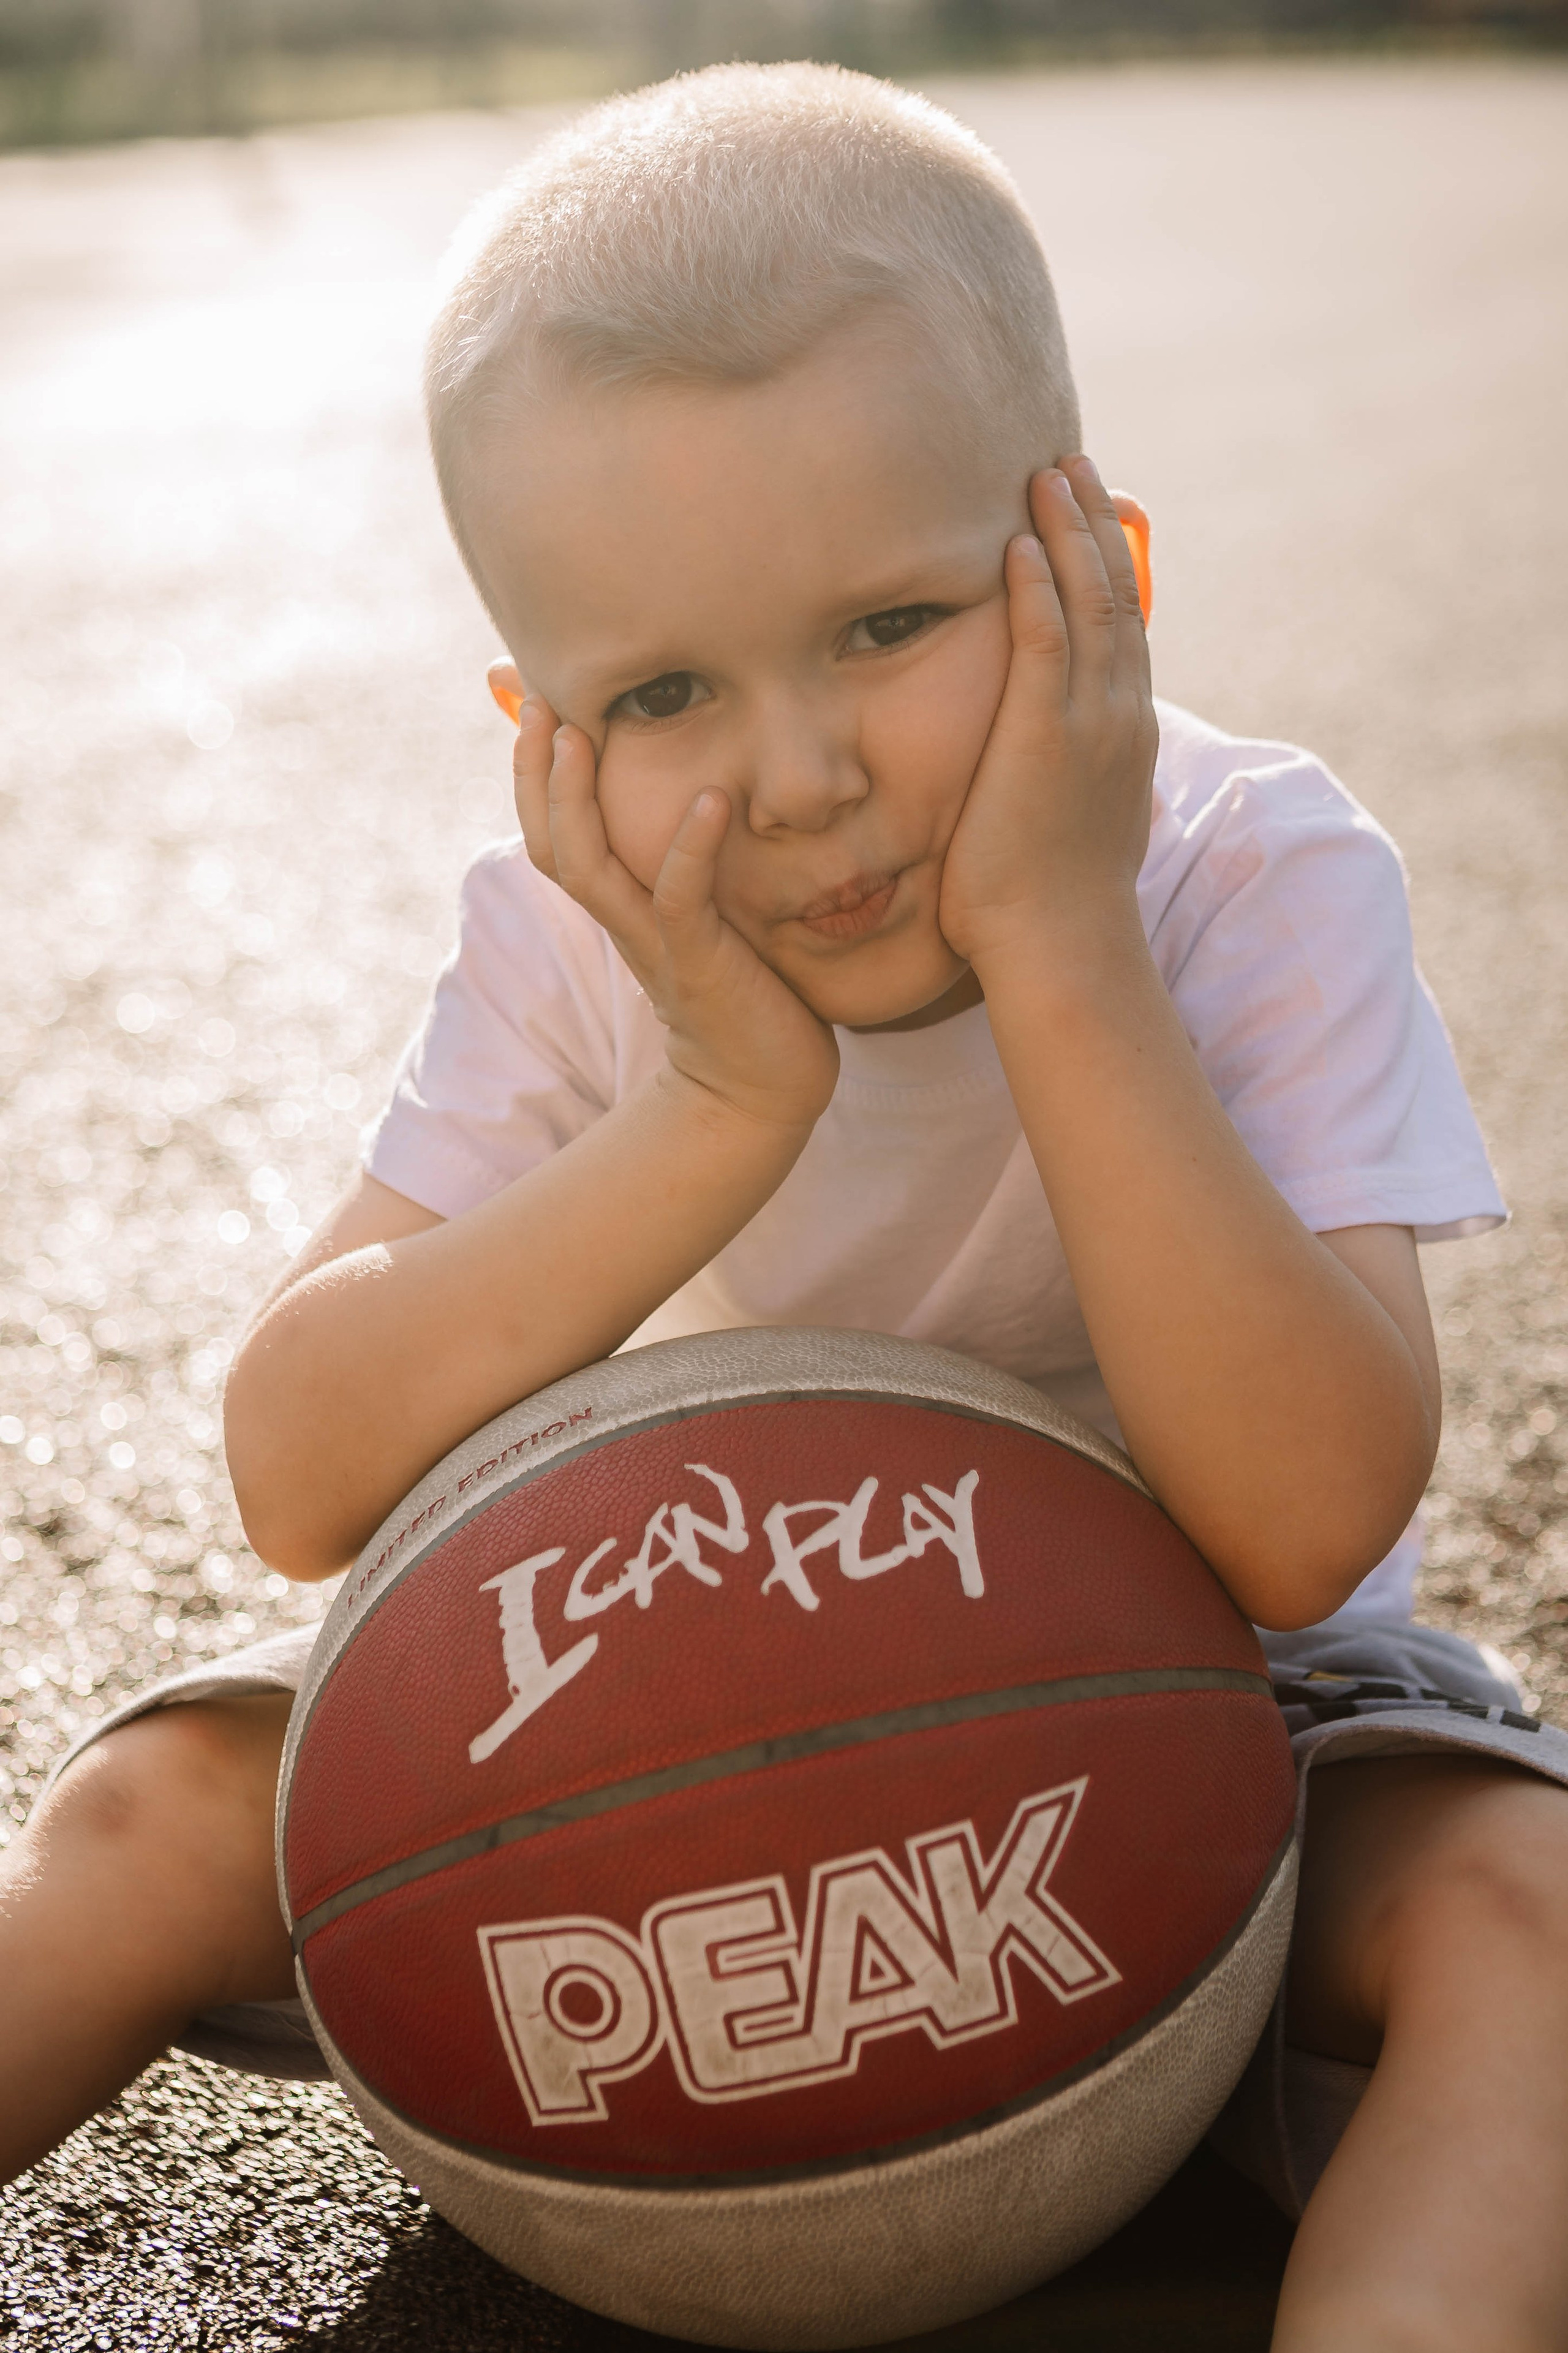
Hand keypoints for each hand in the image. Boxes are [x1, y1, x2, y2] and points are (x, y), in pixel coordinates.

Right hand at [512, 700, 839, 1131]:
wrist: (762, 1089)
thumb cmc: (746, 993)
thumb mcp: (707, 917)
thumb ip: (689, 863)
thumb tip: (695, 794)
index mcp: (620, 908)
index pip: (554, 833)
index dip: (533, 773)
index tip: (535, 699)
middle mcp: (624, 922)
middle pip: (550, 843)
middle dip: (533, 773)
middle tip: (537, 700)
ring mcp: (655, 944)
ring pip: (587, 868)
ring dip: (576, 801)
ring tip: (579, 735)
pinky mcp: (701, 964)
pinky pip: (681, 901)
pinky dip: (690, 851)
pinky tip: (711, 799)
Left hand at [937, 456, 1157, 971]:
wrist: (1061, 946)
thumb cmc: (1053, 899)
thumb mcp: (1074, 818)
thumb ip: (1070, 774)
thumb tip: (1058, 765)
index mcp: (1127, 731)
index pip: (1124, 625)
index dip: (1110, 562)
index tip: (1091, 511)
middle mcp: (1120, 715)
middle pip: (1115, 595)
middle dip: (1093, 524)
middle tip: (1071, 465)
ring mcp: (1089, 723)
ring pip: (1087, 603)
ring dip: (1065, 534)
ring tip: (1046, 477)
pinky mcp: (1046, 737)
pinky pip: (1045, 641)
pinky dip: (1037, 588)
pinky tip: (1017, 544)